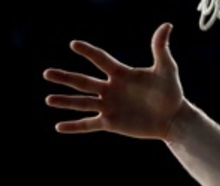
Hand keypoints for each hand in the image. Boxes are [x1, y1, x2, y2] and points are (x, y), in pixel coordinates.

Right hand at [43, 23, 183, 139]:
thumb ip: (161, 49)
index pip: (100, 60)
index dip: (88, 52)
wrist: (172, 118)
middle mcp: (110, 89)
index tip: (74, 44)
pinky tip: (58, 127)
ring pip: (82, 103)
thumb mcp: (166, 69)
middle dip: (65, 77)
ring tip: (48, 99)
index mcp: (120, 74)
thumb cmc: (170, 92)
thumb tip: (166, 25)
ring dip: (65, 101)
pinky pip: (88, 124)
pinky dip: (74, 126)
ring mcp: (108, 106)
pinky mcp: (110, 123)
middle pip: (83, 82)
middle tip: (47, 73)